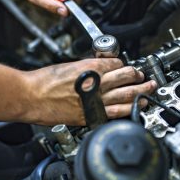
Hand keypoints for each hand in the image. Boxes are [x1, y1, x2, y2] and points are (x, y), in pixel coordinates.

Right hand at [22, 59, 156, 125]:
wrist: (31, 96)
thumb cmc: (44, 81)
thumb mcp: (69, 65)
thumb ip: (88, 67)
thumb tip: (100, 69)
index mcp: (91, 67)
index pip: (117, 63)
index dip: (123, 64)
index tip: (126, 67)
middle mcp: (97, 83)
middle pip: (127, 77)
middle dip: (138, 76)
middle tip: (144, 76)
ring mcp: (96, 100)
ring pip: (127, 95)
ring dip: (141, 92)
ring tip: (148, 90)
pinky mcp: (90, 115)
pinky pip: (116, 112)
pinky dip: (129, 109)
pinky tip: (136, 107)